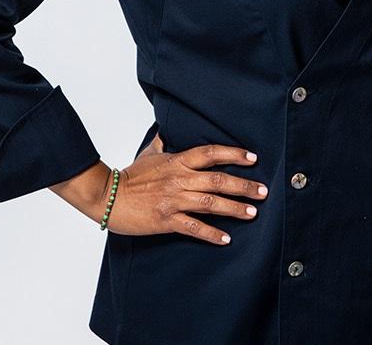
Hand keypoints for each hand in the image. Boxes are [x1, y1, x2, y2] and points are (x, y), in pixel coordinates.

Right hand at [101, 135, 267, 244]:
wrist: (107, 196)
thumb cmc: (129, 176)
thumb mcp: (149, 154)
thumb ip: (163, 144)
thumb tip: (169, 132)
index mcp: (176, 161)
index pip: (210, 153)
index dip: (233, 154)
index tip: (252, 158)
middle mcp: (179, 179)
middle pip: (218, 180)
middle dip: (244, 186)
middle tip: (263, 191)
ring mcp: (173, 200)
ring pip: (211, 203)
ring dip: (234, 209)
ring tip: (253, 213)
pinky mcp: (166, 220)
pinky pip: (194, 227)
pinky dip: (211, 233)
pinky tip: (226, 238)